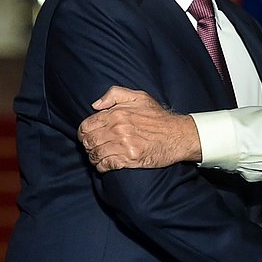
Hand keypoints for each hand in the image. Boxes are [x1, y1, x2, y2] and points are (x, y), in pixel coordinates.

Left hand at [78, 86, 201, 171]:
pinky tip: (105, 165)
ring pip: (95, 154)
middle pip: (89, 142)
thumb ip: (115, 94)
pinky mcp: (129, 158)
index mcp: (116, 114)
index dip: (84, 133)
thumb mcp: (139, 97)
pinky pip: (106, 165)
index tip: (88, 137)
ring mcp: (123, 145)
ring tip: (98, 157)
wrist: (178, 135)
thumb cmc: (158, 117)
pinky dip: (102, 167)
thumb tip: (95, 105)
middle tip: (94, 148)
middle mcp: (117, 129)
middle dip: (88, 146)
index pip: (86, 126)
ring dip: (94, 158)